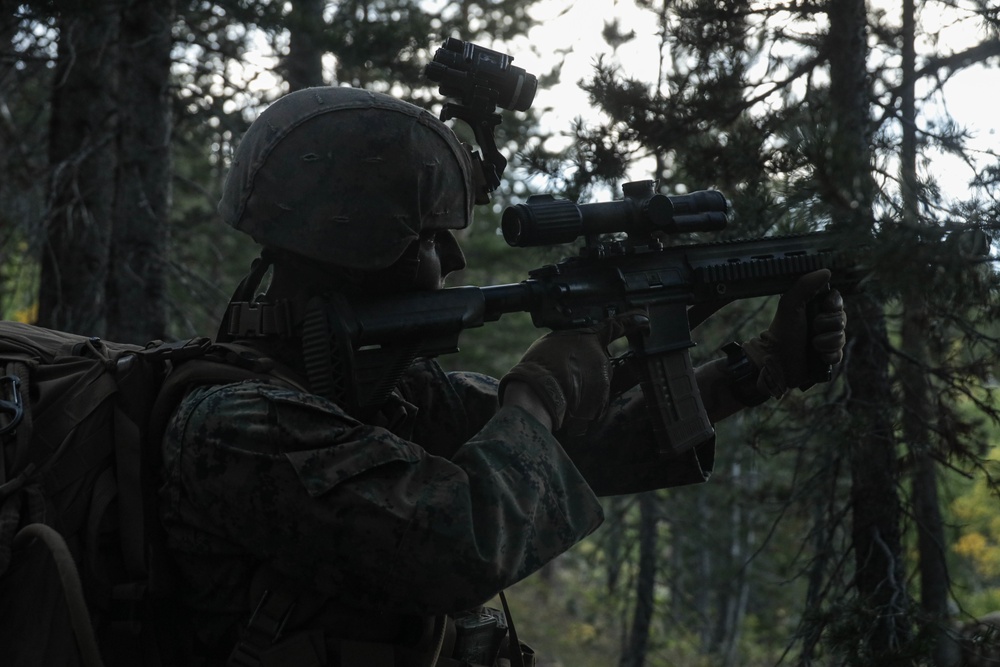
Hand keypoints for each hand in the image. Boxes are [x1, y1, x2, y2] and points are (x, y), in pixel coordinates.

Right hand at [499, 314, 636, 429]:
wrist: (540, 392)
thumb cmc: (543, 364)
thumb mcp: (555, 340)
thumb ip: (573, 343)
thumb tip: (576, 349)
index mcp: (592, 341)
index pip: (616, 326)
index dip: (632, 321)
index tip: (643, 318)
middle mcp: (603, 362)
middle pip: (601, 364)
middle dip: (587, 370)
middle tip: (565, 373)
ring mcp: (604, 384)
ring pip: (597, 386)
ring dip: (584, 388)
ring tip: (562, 390)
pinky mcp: (601, 406)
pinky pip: (594, 405)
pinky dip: (583, 406)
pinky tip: (568, 404)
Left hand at [743, 269, 846, 398]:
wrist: (776, 362)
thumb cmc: (781, 332)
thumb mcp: (790, 305)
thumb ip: (805, 285)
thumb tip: (826, 271)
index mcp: (813, 309)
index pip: (837, 301)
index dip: (834, 305)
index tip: (825, 307)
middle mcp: (822, 323)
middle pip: (842, 319)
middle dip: (827, 325)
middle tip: (812, 329)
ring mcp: (826, 341)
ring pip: (842, 338)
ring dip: (827, 342)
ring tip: (812, 345)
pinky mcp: (826, 358)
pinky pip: (839, 355)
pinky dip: (829, 356)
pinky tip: (818, 357)